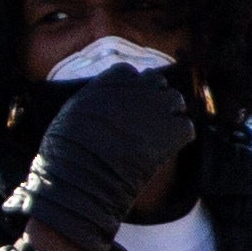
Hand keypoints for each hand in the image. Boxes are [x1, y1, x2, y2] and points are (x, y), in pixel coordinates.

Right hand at [5, 65, 193, 250]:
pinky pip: (186, 126)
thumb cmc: (66, 151)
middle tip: (145, 120)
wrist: (80, 178)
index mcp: (111, 81)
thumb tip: (99, 103)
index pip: (128, 73)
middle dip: (153, 97)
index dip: (129, 89)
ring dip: (169, 114)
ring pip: (176, 100)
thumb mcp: (70, 114)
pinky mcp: (172, 132)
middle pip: (156, 82)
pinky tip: (165, 150)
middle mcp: (138, 88)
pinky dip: (179, 137)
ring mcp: (158, 108)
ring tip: (157, 134)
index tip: (125, 105)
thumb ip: (91, 101)